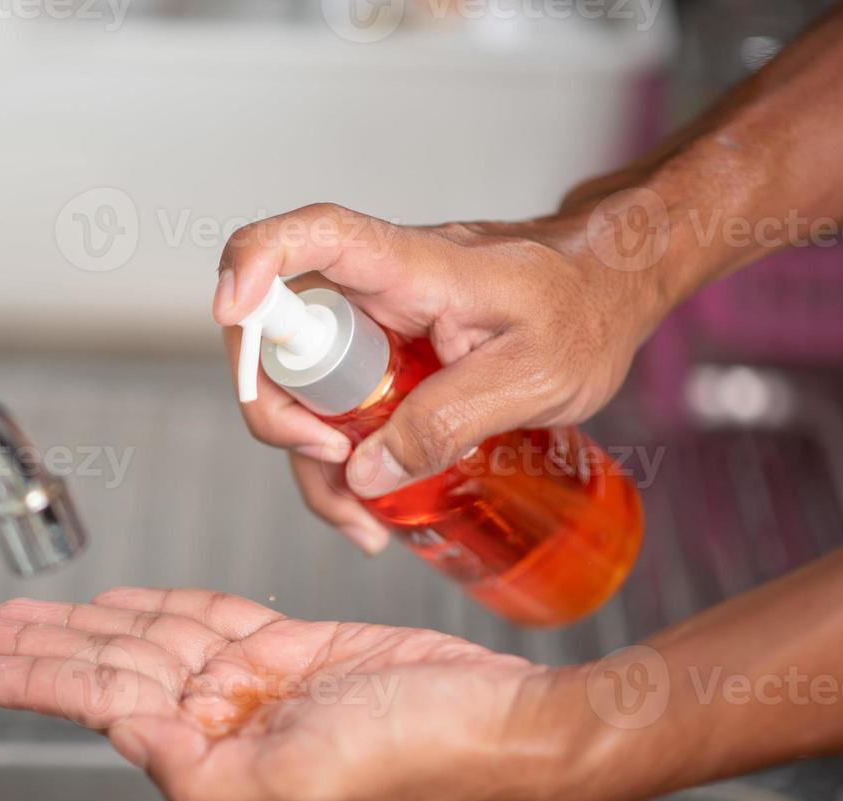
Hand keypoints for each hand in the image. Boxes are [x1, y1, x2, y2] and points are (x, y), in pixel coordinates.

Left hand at [0, 587, 573, 800]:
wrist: (501, 723)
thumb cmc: (419, 762)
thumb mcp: (293, 788)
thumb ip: (194, 774)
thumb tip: (126, 737)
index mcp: (213, 765)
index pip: (99, 703)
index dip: (32, 676)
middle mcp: (223, 724)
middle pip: (106, 667)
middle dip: (36, 645)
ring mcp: (255, 685)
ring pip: (147, 639)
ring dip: (84, 621)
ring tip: (20, 610)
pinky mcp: (290, 650)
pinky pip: (207, 619)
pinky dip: (160, 607)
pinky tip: (119, 603)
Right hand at [213, 203, 671, 553]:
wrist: (611, 291)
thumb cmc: (585, 312)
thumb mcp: (536, 378)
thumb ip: (452, 420)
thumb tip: (368, 474)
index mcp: (412, 266)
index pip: (313, 235)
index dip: (255, 262)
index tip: (232, 313)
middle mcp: (374, 289)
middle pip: (276, 333)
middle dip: (280, 414)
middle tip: (336, 468)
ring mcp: (371, 326)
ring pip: (299, 388)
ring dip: (311, 459)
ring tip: (365, 523)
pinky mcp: (379, 360)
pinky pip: (334, 407)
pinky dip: (341, 463)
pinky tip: (372, 507)